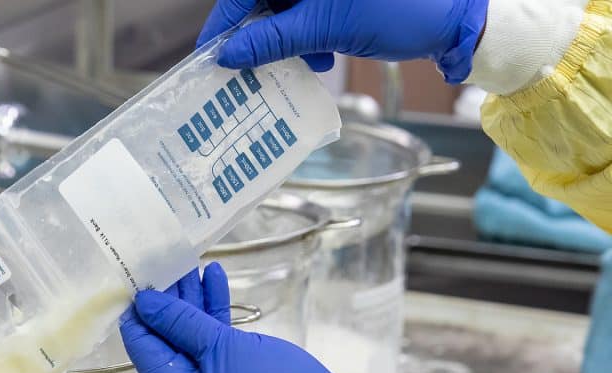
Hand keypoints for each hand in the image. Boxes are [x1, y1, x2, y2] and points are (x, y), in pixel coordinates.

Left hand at [120, 263, 379, 372]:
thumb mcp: (223, 349)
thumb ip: (182, 323)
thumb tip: (146, 304)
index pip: (142, 349)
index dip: (138, 312)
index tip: (135, 275)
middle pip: (166, 339)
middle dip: (167, 300)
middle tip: (164, 259)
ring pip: (192, 335)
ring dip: (192, 300)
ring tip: (189, 260)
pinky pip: (214, 340)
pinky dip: (214, 311)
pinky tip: (214, 278)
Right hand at [197, 0, 487, 81]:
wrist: (456, 17)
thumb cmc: (398, 10)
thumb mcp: (326, 29)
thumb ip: (272, 40)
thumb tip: (229, 54)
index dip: (225, 22)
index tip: (212, 55)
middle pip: (264, 0)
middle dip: (260, 35)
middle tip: (252, 69)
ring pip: (285, 9)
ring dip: (286, 40)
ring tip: (305, 64)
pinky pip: (308, 12)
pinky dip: (308, 36)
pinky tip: (324, 56)